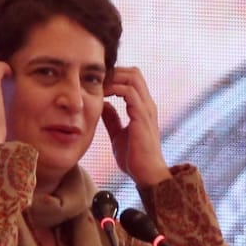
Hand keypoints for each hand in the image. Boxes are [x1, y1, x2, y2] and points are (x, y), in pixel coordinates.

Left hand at [102, 66, 171, 187]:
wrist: (146, 174)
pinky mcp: (141, 116)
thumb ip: (112, 119)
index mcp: (143, 107)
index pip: (132, 79)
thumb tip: (103, 105)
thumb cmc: (134, 157)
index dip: (116, 76)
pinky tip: (103, 95)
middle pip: (134, 72)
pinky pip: (129, 93)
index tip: (99, 83)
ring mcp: (146, 109)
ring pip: (132, 78)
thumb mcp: (118, 134)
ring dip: (113, 78)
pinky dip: (115, 89)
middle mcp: (147, 104)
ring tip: (99, 86)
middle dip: (114, 72)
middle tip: (97, 81)